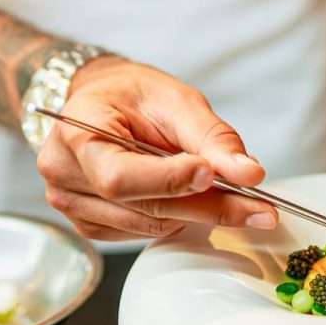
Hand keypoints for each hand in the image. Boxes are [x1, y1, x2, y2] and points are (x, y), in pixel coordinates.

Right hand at [36, 58, 277, 240]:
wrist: (104, 99)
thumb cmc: (132, 93)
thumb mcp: (175, 99)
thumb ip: (211, 136)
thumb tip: (248, 173)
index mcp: (77, 132)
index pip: (120, 175)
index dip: (169, 180)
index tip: (214, 173)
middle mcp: (66, 174)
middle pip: (142, 206)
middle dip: (206, 206)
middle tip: (259, 207)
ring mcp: (73, 204)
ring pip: (149, 224)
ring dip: (198, 213)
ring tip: (233, 195)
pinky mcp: (91, 224)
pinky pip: (144, 231)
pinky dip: (178, 217)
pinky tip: (192, 195)